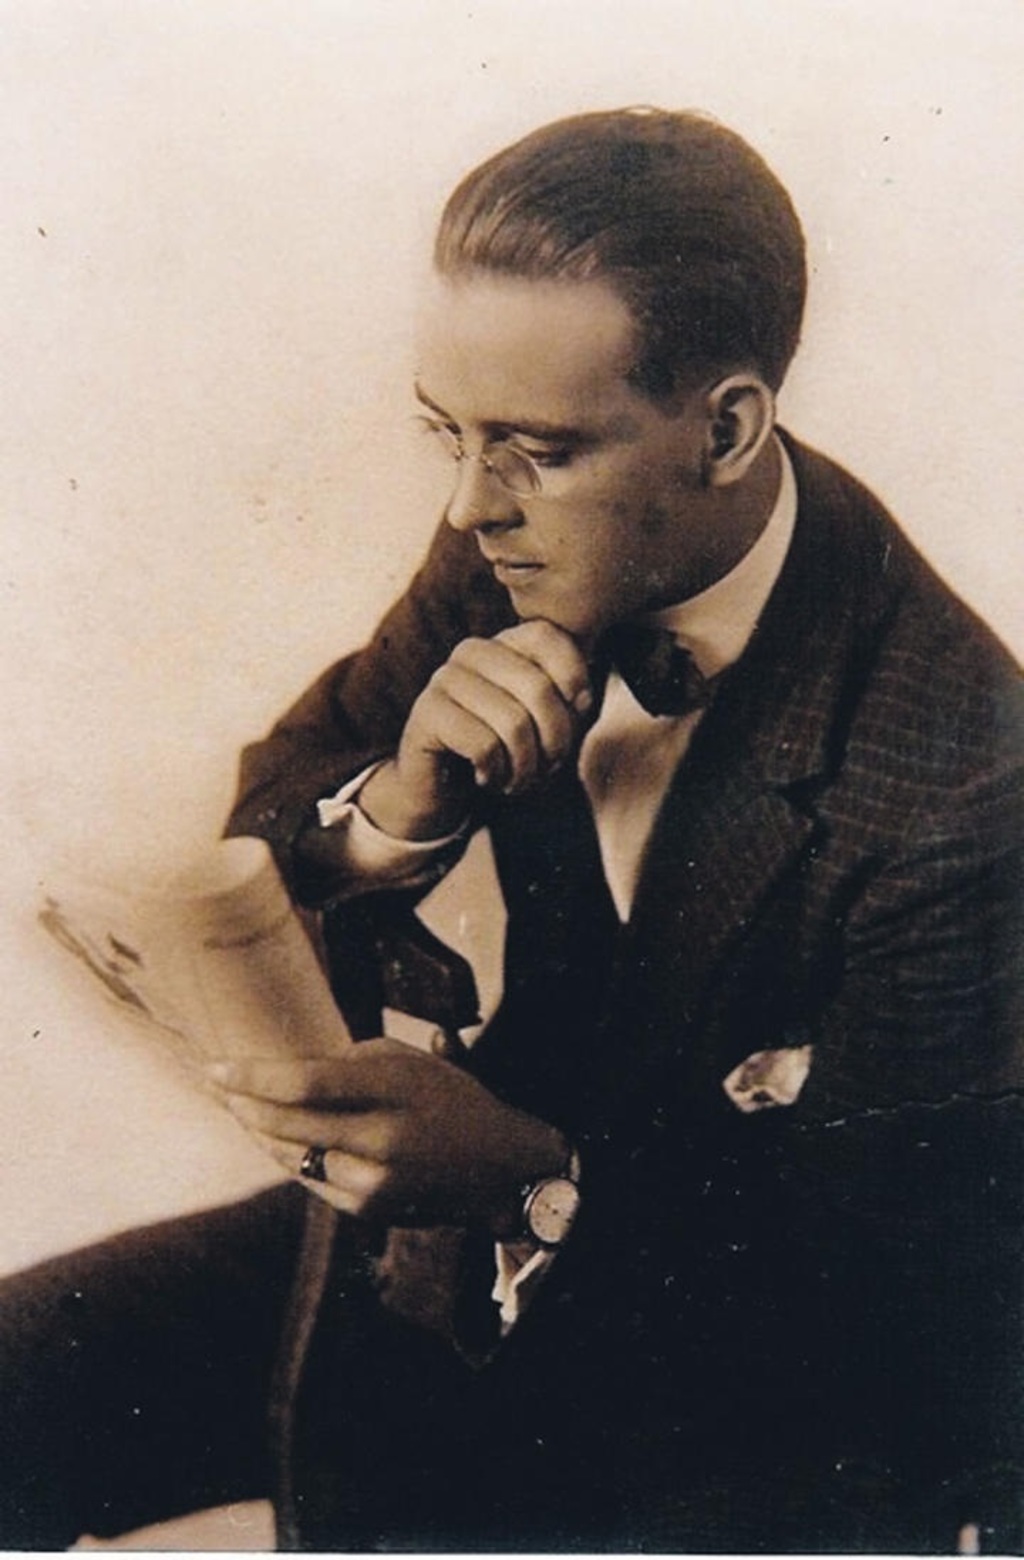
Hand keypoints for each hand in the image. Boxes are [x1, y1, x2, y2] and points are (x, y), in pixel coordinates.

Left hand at [209, 1037, 568, 1231]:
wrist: (499, 1169)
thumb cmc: (450, 1100)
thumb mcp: (411, 1063)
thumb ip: (351, 1063)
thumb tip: (287, 1068)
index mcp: (396, 1089)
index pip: (307, 1083)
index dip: (252, 1077)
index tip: (214, 1066)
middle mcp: (384, 1139)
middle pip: (289, 1123)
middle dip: (243, 1103)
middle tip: (213, 1084)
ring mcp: (375, 1181)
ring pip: (292, 1155)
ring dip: (259, 1131)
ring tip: (236, 1107)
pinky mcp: (368, 1208)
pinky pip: (310, 1178)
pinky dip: (290, 1156)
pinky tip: (274, 1137)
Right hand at [360, 619, 592, 838]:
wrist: (440, 791)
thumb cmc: (502, 754)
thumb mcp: (546, 724)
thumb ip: (570, 700)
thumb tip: (583, 696)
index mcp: (502, 643)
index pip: (549, 636)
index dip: (573, 680)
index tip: (571, 721)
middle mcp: (470, 652)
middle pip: (538, 687)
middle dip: (554, 741)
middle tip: (545, 769)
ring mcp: (444, 680)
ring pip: (513, 723)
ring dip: (525, 766)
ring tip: (516, 779)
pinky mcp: (426, 714)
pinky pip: (483, 745)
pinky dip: (495, 772)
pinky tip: (486, 777)